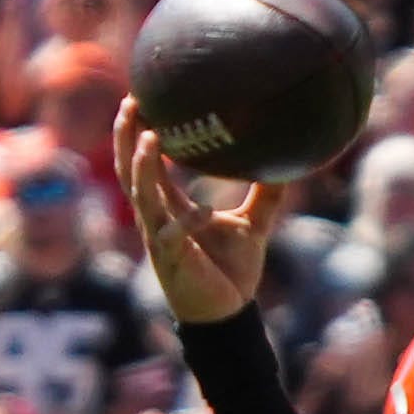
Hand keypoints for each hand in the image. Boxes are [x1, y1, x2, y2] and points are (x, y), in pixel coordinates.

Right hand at [110, 99, 279, 325]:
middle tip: (131, 100)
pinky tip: (205, 211)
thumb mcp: (253, 224)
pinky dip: (187, 222)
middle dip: (125, 137)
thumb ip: (266, 193)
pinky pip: (173, 236)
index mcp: (170, 207)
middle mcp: (157, 218)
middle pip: (128, 170)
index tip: (141, 96)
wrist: (228, 316)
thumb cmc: (232, 272)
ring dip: (142, 168)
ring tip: (150, 137)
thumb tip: (288, 161)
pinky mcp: (172, 261)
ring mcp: (160, 239)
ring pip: (140, 197)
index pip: (146, 162)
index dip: (139, 131)